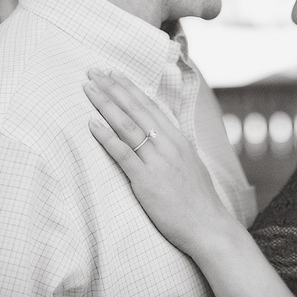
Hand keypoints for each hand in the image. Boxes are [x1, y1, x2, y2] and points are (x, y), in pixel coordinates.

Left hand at [84, 69, 234, 254]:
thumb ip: (174, 148)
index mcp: (179, 139)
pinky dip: (106, 136)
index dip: (130, 88)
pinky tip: (92, 123)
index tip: (114, 73)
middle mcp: (169, 145)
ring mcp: (158, 161)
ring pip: (128, 125)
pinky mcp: (147, 180)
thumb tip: (161, 135)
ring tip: (89, 88)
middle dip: (113, 88)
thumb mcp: (190, 165)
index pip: (151, 106)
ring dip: (106, 104)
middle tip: (94, 70)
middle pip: (136, 109)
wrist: (208, 226)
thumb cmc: (198, 200)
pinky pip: (123, 153)